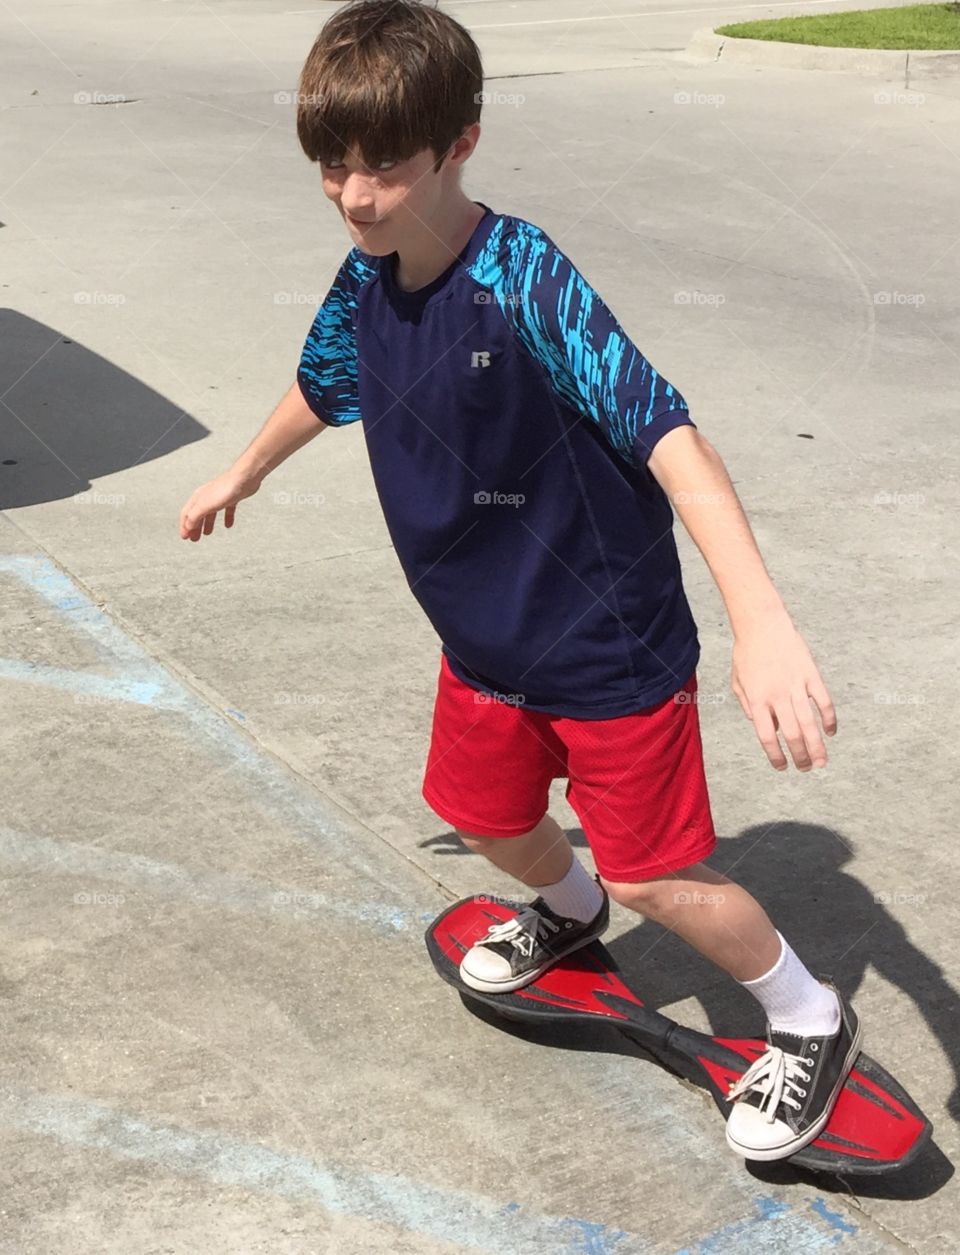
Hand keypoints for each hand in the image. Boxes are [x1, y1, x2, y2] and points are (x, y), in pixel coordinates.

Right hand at [179, 470, 260, 541]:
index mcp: (198, 498)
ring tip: (207, 534)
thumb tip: (188, 527)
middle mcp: (207, 497)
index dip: (184, 526)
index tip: (185, 537)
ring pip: (211, 513)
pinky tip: (228, 525)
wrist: (244, 478)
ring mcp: (219, 497)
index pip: (186, 514)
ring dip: (207, 524)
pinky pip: (227, 510)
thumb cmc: (225, 489)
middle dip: (194, 527)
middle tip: (194, 539)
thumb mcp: (205, 506)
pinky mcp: (232, 498)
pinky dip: (226, 518)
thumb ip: (194, 517)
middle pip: (197, 514)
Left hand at [731, 611, 836, 770]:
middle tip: (807, 769)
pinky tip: (831, 732)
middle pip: (792, 735)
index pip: (767, 737)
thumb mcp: (738, 682)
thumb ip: (748, 706)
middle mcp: (776, 696)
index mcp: (756, 700)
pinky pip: (823, 701)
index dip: (776, 756)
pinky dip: (829, 719)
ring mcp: (795, 685)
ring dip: (816, 746)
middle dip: (800, 756)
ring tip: (821, 762)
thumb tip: (763, 726)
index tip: (782, 767)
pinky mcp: (810, 674)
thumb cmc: (746, 653)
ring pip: (809, 723)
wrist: (761, 624)